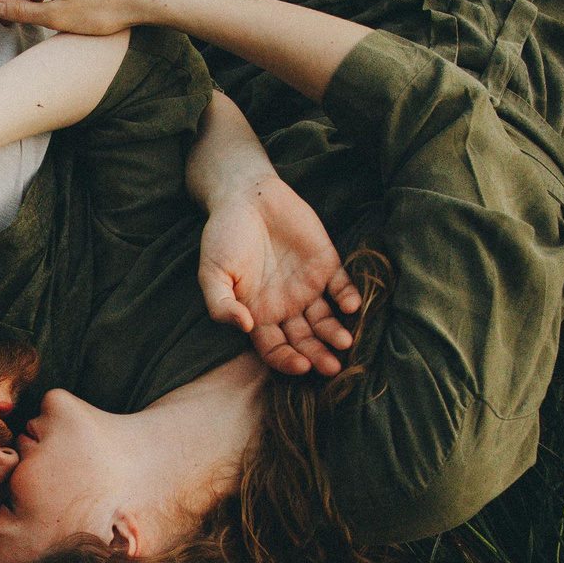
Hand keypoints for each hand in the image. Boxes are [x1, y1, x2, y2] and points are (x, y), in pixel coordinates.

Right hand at [198, 173, 361, 376]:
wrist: (246, 195)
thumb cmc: (223, 236)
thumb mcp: (212, 272)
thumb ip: (221, 304)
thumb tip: (243, 327)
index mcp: (257, 314)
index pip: (275, 349)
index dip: (288, 361)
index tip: (301, 365)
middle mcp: (285, 307)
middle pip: (305, 341)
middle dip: (318, 356)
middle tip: (332, 367)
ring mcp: (308, 287)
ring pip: (326, 320)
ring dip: (336, 333)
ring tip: (344, 341)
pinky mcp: (326, 264)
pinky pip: (342, 287)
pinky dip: (349, 298)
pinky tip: (351, 306)